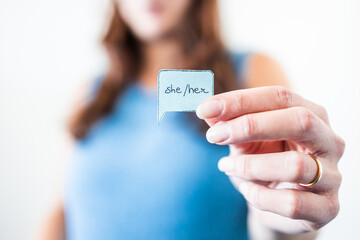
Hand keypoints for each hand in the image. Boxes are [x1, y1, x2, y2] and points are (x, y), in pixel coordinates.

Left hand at [196, 86, 344, 233]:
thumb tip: (208, 111)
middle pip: (300, 121)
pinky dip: (260, 196)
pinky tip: (247, 190)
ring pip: (295, 165)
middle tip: (214, 136)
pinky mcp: (327, 208)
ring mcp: (333, 175)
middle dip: (250, 126)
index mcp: (312, 115)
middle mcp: (329, 141)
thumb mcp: (245, 141)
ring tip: (227, 168)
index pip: (281, 97)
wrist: (277, 206)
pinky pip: (292, 203)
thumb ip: (230, 125)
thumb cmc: (263, 164)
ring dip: (251, 166)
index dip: (241, 100)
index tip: (205, 109)